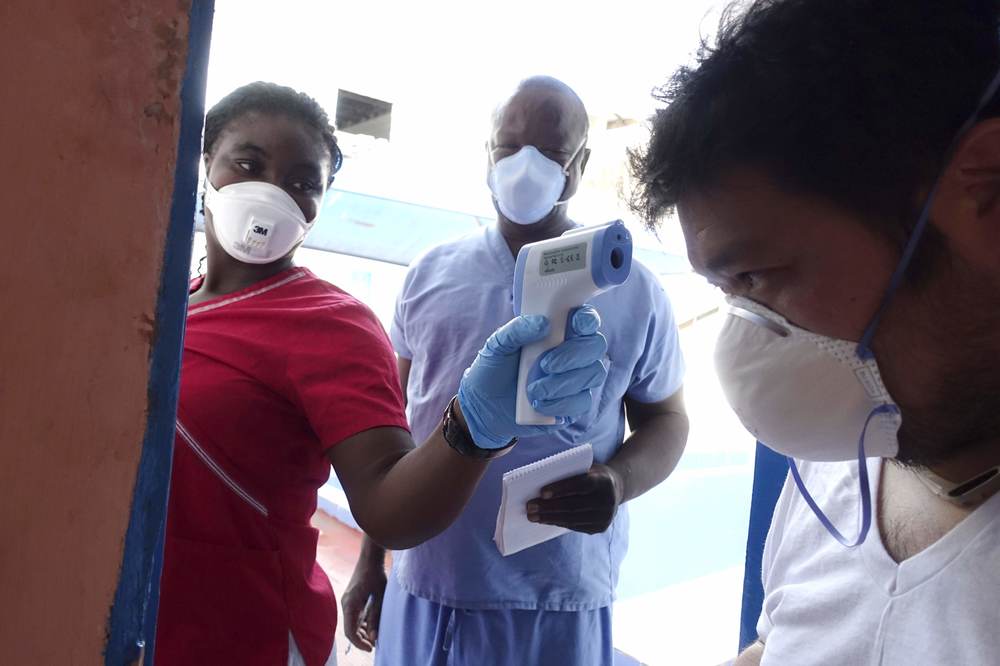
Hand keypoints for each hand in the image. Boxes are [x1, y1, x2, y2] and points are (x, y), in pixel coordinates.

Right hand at [341, 559, 386, 651]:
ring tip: (375, 635)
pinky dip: (362, 622)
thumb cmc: (375, 574)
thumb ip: (375, 617)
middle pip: (350, 628)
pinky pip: (354, 615)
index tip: (371, 648)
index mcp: (350, 604)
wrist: (370, 557)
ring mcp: (347, 600)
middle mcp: (345, 604)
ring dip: (362, 630)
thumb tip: (373, 637)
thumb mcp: (379, 597)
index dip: (359, 643)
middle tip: (375, 643)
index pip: (350, 631)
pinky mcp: (351, 598)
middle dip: (361, 638)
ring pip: (352, 622)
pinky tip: (372, 624)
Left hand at [457, 306, 607, 448]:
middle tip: (546, 364)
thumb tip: (542, 323)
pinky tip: (538, 404)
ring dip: (563, 382)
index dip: (587, 320)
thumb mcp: (497, 345)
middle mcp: (573, 353)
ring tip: (533, 389)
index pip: (585, 320)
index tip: (576, 325)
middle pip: (596, 346)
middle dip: (574, 355)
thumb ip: (517, 330)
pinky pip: (581, 402)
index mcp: (558, 332)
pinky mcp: (573, 405)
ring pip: (593, 374)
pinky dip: (559, 403)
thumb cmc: (495, 369)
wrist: (484, 406)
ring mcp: (576, 380)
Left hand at [526, 463, 624, 533]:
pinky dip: (558, 522)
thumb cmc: (592, 474)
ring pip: (572, 519)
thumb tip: (540, 485)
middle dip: (548, 507)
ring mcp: (605, 516)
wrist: (617, 488)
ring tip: (532, 516)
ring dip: (549, 518)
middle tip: (529, 507)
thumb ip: (570, 474)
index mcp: (604, 481)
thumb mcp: (586, 468)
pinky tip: (546, 520)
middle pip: (573, 505)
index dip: (561, 489)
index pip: (580, 485)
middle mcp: (608, 500)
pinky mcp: (600, 527)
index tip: (541, 492)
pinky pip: (575, 526)